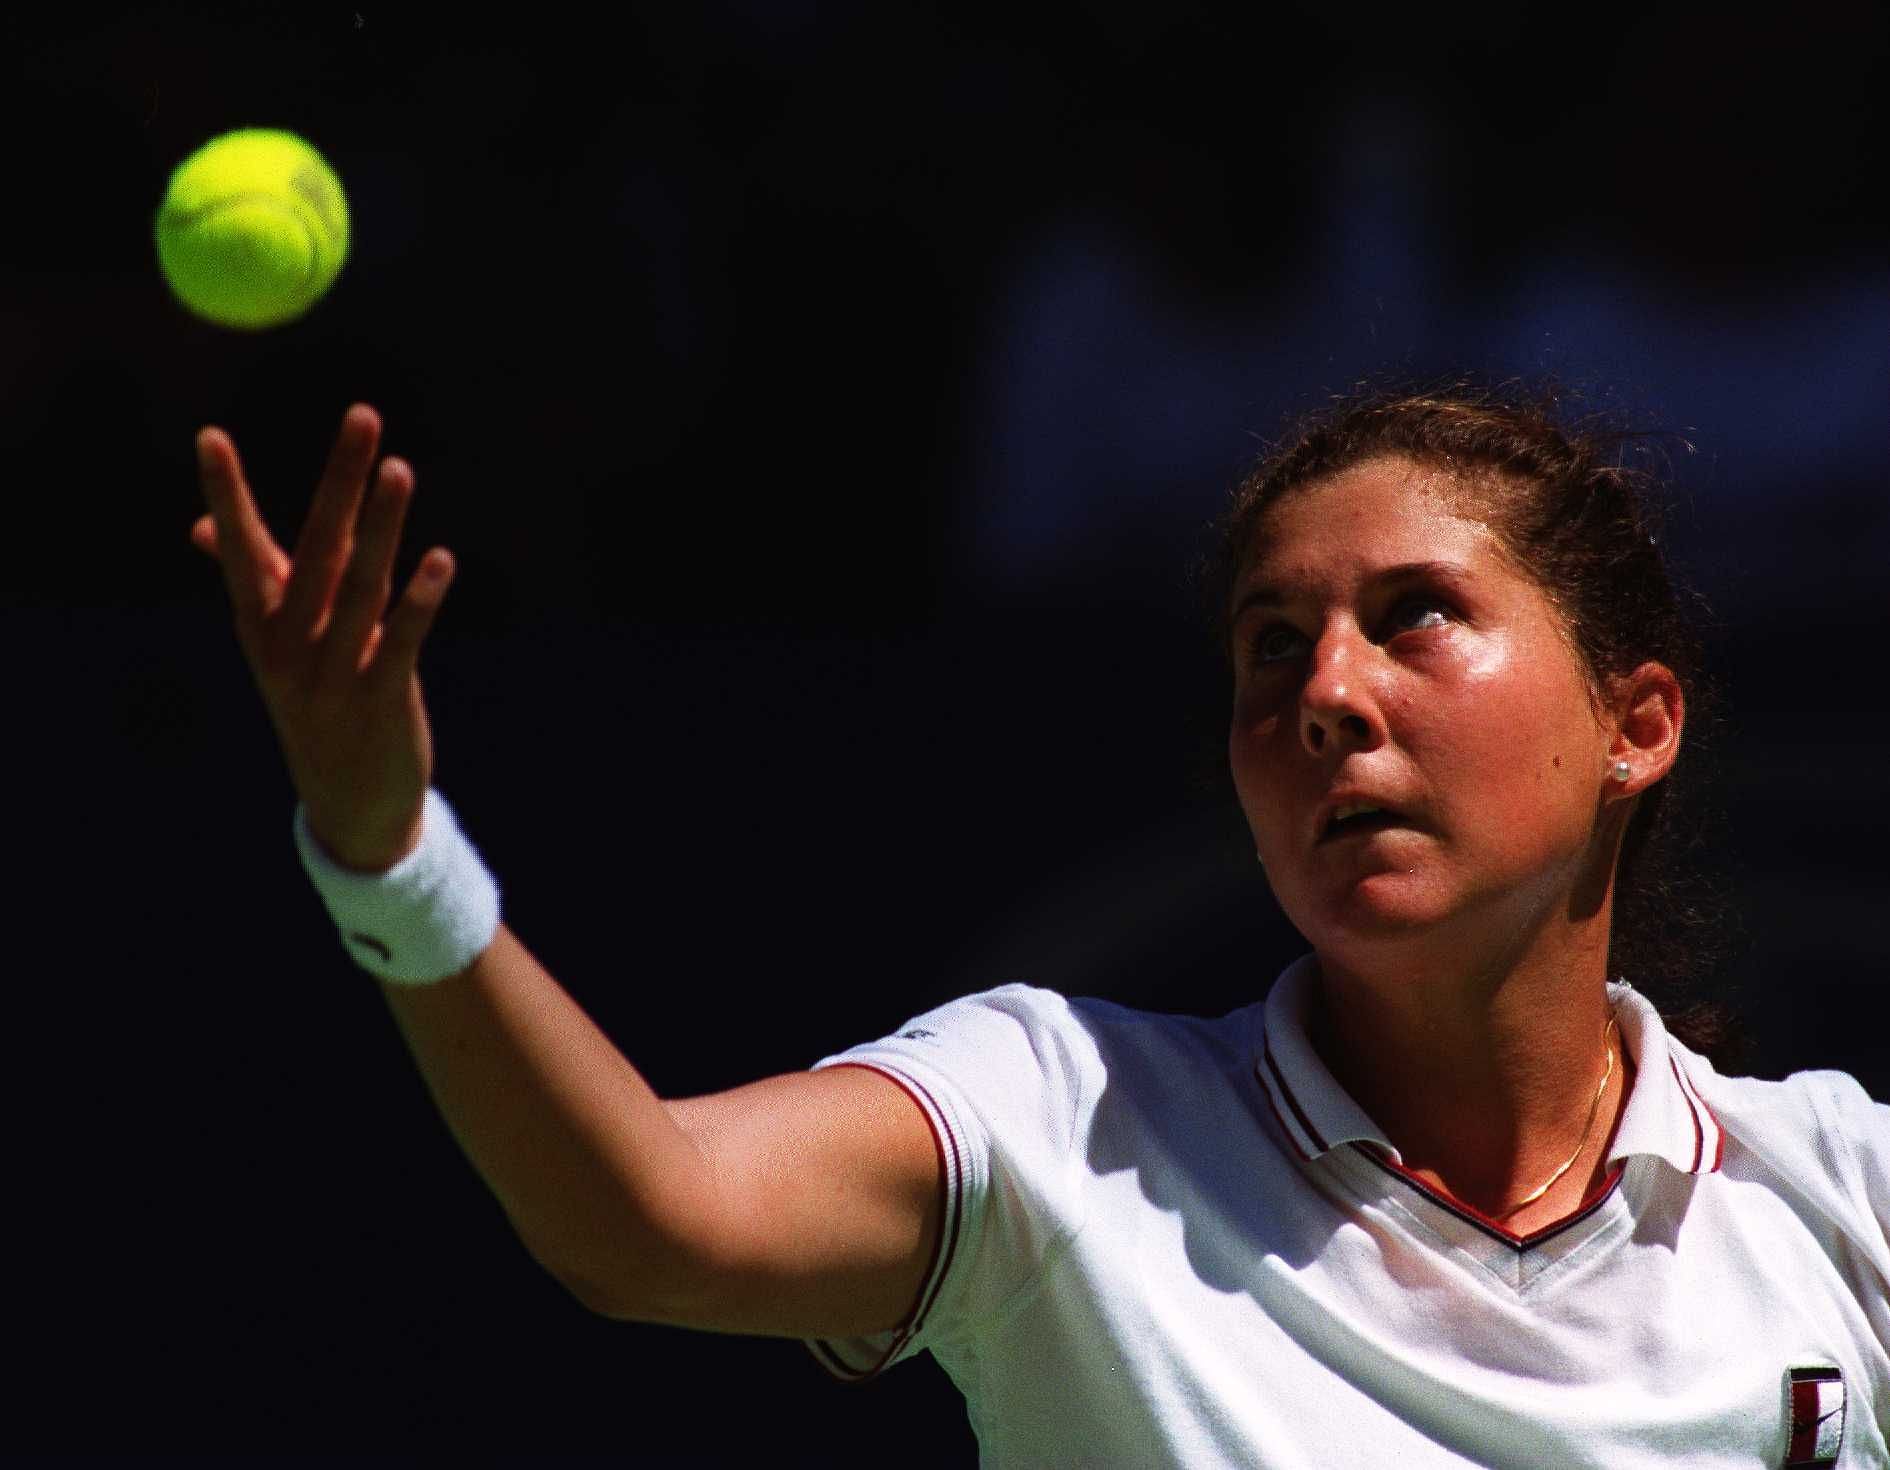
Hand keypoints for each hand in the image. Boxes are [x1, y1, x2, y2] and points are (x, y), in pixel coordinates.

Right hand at [190, 403, 455, 872]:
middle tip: (363, 417)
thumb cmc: (318, 705)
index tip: (211, 437)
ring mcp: (331, 674)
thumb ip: (256, 581)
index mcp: (259, 624)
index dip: (226, 494)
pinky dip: (419, 600)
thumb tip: (204, 529)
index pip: (241, 546)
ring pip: (361, 586)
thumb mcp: (279, 646)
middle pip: (315, 548)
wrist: (349, 805)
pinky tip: (438, 559)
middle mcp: (287, 644)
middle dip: (338, 482)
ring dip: (382, 525)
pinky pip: (400, 640)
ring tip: (400, 469)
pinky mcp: (380, 699)